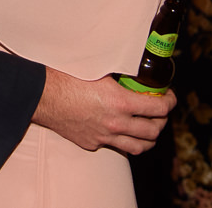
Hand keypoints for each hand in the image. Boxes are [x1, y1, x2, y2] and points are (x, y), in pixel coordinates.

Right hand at [32, 69, 173, 154]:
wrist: (41, 95)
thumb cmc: (66, 77)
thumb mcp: (98, 69)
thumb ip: (118, 72)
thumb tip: (132, 65)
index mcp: (120, 101)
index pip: (159, 108)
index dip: (170, 102)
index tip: (169, 97)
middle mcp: (115, 123)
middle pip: (153, 131)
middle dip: (162, 121)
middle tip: (159, 111)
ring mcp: (104, 136)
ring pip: (139, 147)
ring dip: (148, 138)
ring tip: (148, 127)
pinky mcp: (91, 143)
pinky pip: (115, 147)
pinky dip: (124, 140)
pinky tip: (121, 130)